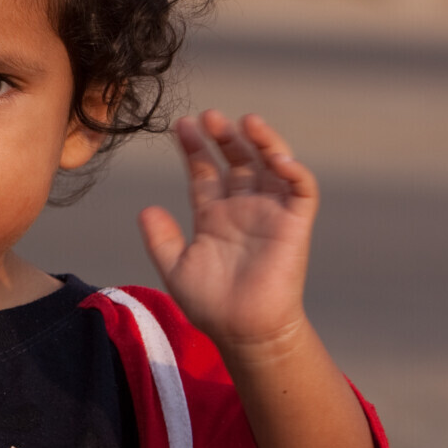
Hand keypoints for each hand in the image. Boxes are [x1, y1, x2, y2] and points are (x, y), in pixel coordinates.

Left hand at [139, 110, 318, 354]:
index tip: (182, 126)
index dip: (194, 149)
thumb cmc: (211, 306)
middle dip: (224, 136)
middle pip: (236, 160)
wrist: (244, 331)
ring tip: (245, 121)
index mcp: (214, 215)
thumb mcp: (175, 268)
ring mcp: (270, 213)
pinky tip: (277, 156)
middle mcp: (243, 208)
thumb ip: (160, 238)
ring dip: (262, 140)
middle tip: (209, 116)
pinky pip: (301, 189)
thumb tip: (145, 209)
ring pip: (271, 165)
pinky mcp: (296, 224)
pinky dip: (294, 169)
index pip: (205, 171)